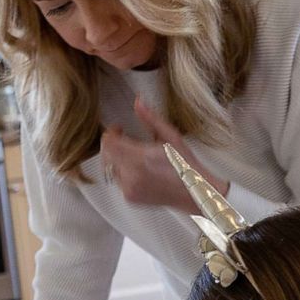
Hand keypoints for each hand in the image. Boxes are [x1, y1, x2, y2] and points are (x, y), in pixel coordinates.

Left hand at [100, 98, 227, 213]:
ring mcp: (129, 188)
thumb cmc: (185, 165)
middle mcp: (131, 175)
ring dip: (118, 159)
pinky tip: (139, 169)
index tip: (119, 129)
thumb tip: (138, 102)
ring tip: (135, 156)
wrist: (192, 192)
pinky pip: (118, 181)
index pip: (109, 143)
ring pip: (110, 168)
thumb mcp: (170, 136)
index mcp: (140, 158)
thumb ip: (150, 119)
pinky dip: (124, 172)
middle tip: (126, 140)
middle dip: (113, 145)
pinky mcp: (130, 197)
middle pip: (106, 155)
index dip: (111, 133)